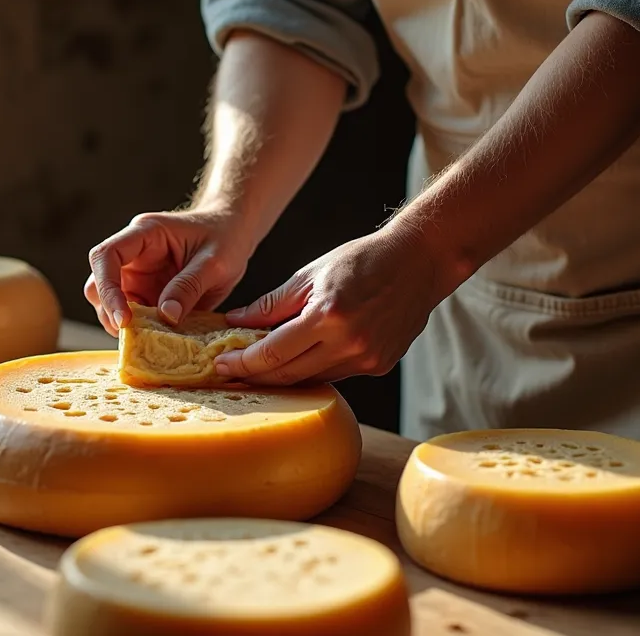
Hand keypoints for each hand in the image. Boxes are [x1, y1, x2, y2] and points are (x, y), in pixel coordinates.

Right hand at [85, 209, 254, 335]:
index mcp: (145, 234)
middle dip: (109, 311)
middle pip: (99, 283)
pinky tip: (156, 340)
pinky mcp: (145, 294)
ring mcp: (137, 276)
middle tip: (132, 335)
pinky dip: (138, 330)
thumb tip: (167, 316)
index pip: (106, 255)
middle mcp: (133, 255)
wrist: (232, 234)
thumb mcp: (215, 262)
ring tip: (147, 339)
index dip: (107, 287)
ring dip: (122, 323)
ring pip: (109, 303)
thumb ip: (189, 286)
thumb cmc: (224, 238)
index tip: (124, 318)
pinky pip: (132, 315)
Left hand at [215, 228, 443, 385]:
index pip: (273, 353)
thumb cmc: (363, 260)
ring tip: (257, 368)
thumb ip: (272, 304)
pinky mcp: (379, 366)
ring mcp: (367, 359)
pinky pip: (335, 375)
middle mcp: (349, 343)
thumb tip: (235, 323)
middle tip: (228, 374)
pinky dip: (312, 369)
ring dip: (282, 376)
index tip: (220, 365)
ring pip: (311, 379)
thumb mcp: (310, 275)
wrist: (419, 262)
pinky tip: (298, 360)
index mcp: (328, 316)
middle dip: (254, 377)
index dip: (242, 363)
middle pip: (288, 375)